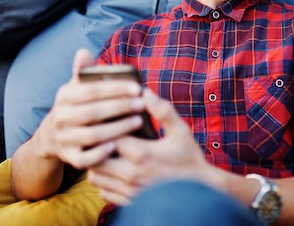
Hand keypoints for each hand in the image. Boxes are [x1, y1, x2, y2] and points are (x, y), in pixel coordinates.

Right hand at [34, 49, 148, 169]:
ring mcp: (64, 138)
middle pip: (94, 112)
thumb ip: (83, 72)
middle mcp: (61, 117)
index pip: (92, 90)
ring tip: (138, 121)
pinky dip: (100, 154)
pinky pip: (85, 158)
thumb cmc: (76, 106)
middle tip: (142, 104)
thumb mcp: (76, 88)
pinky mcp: (68, 157)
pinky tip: (116, 146)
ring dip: (117, 129)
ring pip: (92, 135)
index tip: (137, 88)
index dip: (115, 89)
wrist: (52, 137)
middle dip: (120, 108)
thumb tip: (83, 51)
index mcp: (65, 96)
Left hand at [87, 89, 221, 204]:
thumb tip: (145, 92)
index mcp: (140, 153)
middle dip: (95, 146)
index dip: (104, 126)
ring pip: (95, 176)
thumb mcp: (181, 131)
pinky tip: (112, 172)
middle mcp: (130, 173)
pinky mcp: (129, 202)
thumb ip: (162, 110)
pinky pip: (103, 192)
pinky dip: (104, 181)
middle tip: (101, 135)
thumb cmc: (189, 159)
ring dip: (97, 164)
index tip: (106, 118)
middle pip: (95, 157)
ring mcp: (128, 190)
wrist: (198, 193)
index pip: (107, 136)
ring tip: (105, 153)